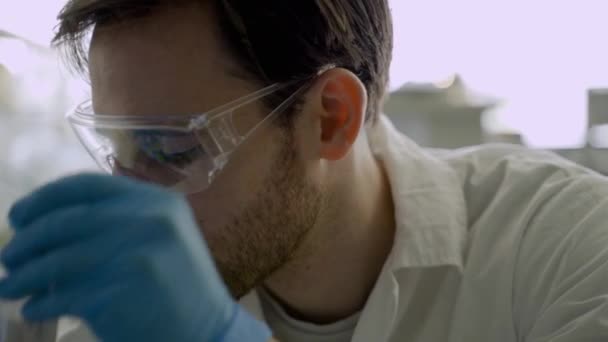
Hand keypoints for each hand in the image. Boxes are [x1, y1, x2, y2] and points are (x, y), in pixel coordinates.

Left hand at [0, 174, 270, 341]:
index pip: (88, 185)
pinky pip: (64, 295)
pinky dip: (41, 303)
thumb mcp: (160, 237)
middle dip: (28, 238)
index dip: (45, 198)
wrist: (209, 331)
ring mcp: (135, 257)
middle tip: (9, 255)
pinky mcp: (121, 294)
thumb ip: (117, 221)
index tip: (19, 215)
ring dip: (24, 274)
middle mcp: (148, 221)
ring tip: (9, 286)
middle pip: (68, 221)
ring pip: (59, 260)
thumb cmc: (179, 283)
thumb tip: (44, 224)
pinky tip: (34, 309)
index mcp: (157, 201)